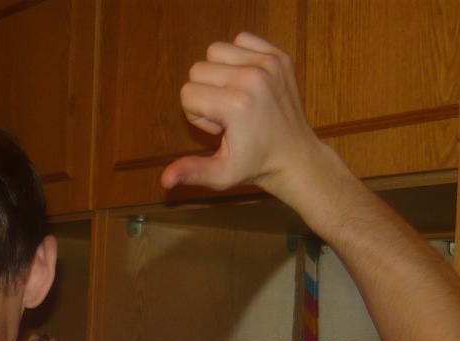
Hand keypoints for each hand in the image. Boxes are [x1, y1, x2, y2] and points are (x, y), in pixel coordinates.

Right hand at [159, 33, 324, 198]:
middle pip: (198, 70)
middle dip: (204, 93)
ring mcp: (268, 63)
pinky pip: (242, 40)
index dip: (196, 115)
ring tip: (236, 98)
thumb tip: (164, 180)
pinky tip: (248, 84)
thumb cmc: (255, 165)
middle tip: (227, 115)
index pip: (187, 93)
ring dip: (218, 74)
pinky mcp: (279, 55)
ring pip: (216, 51)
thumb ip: (191, 171)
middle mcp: (251, 77)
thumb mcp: (220, 175)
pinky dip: (238, 59)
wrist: (295, 156)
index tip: (219, 129)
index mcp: (235, 104)